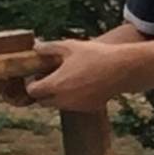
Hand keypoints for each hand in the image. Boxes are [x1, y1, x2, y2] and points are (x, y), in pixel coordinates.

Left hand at [21, 34, 148, 111]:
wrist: (122, 69)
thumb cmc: (95, 56)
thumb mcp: (69, 46)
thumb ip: (48, 48)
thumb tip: (36, 47)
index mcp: (55, 84)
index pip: (32, 91)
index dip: (31, 82)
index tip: (37, 74)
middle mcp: (63, 99)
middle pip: (42, 102)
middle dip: (42, 92)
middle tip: (48, 78)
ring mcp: (76, 105)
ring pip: (57, 105)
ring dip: (56, 96)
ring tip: (64, 80)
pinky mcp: (89, 108)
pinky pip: (73, 106)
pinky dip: (71, 99)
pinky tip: (80, 85)